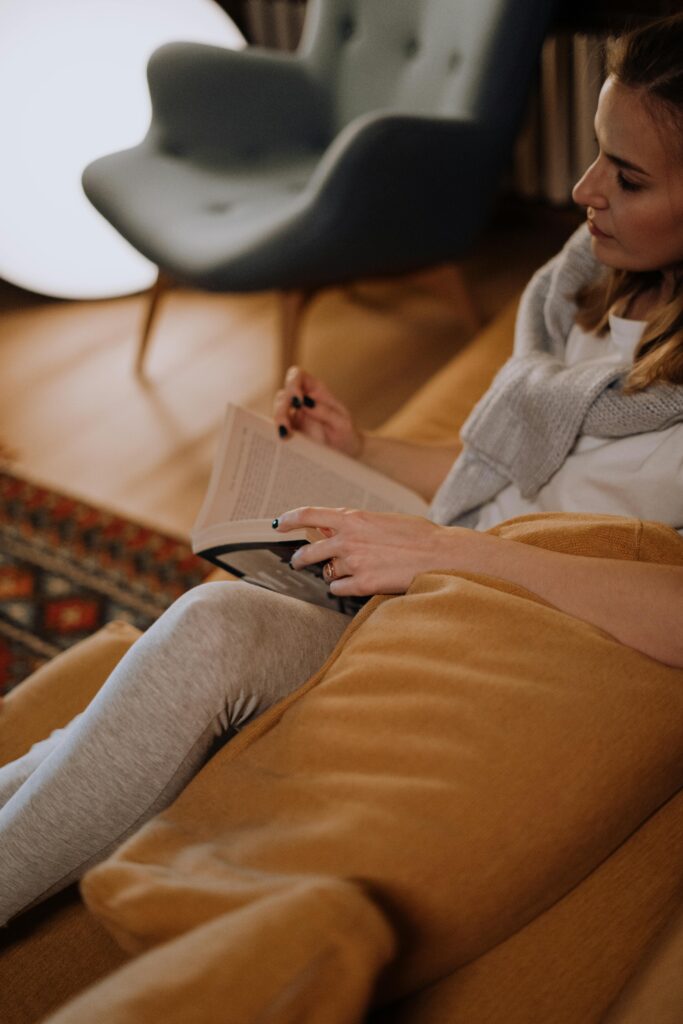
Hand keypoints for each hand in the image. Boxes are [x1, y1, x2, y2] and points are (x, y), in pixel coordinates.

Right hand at [273, 366, 362, 457]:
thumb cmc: (346, 434)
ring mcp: (294, 415)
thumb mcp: (342, 423)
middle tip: (286, 425)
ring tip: (285, 436)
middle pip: (283, 395)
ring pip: (278, 412)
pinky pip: (279, 428)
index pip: (297, 375)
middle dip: (281, 409)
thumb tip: (305, 402)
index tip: (297, 401)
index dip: (292, 383)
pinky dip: (279, 432)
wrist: (347, 453)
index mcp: (316, 390)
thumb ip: (325, 411)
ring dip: (279, 422)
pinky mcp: (291, 430)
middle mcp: (302, 400)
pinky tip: (285, 441)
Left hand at [275, 506, 454, 595]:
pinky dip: (341, 588)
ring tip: (348, 572)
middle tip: (298, 562)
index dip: (290, 520)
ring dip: (332, 573)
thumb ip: (357, 524)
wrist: (441, 554)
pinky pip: (337, 589)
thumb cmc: (418, 535)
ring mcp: (354, 563)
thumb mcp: (383, 520)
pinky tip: (352, 585)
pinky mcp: (363, 584)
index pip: (310, 515)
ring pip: (327, 572)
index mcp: (353, 518)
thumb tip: (334, 527)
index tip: (279, 524)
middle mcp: (348, 540)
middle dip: (301, 558)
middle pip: (309, 551)